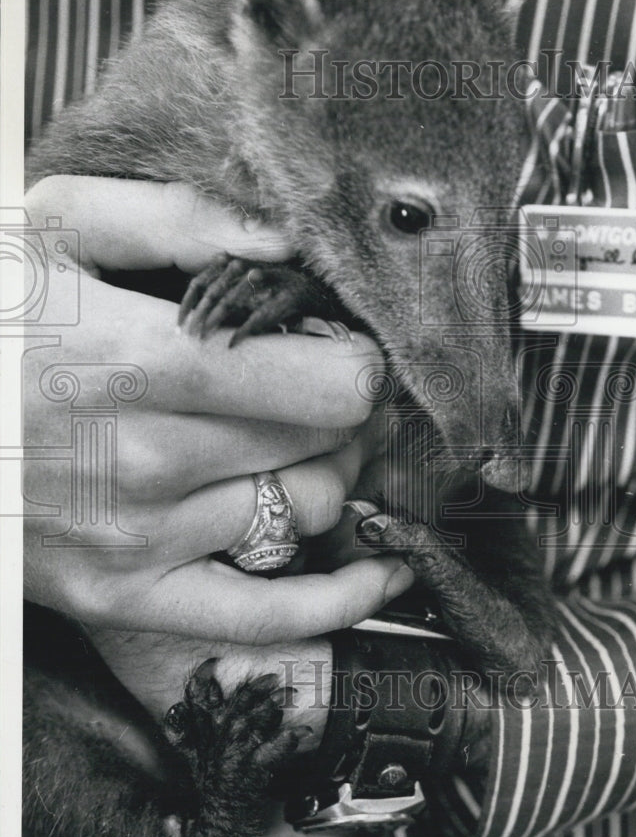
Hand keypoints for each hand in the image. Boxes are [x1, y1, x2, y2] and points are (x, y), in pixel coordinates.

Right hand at [23, 176, 413, 644]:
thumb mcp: (52, 230)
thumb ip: (179, 221)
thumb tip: (286, 241)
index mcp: (139, 362)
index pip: (330, 382)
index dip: (351, 356)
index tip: (331, 343)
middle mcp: (147, 462)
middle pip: (329, 443)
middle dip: (336, 408)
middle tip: (304, 385)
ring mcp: (139, 541)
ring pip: (312, 511)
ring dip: (324, 471)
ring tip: (285, 442)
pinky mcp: (126, 596)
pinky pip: (267, 616)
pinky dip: (340, 598)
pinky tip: (381, 571)